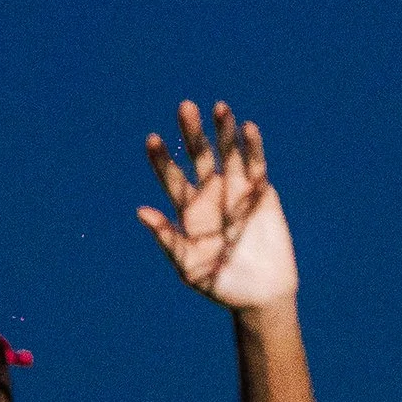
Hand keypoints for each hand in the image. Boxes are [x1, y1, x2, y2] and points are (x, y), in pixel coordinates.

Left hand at [139, 101, 299, 310]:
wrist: (260, 294)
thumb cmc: (219, 283)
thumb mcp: (189, 265)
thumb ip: (167, 238)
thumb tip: (140, 211)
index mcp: (188, 210)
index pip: (171, 177)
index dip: (161, 159)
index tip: (152, 139)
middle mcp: (211, 194)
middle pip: (199, 156)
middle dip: (192, 133)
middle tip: (185, 107)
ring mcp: (237, 190)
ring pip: (227, 153)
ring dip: (223, 131)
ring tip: (219, 107)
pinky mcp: (262, 192)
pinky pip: (256, 165)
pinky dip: (252, 147)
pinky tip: (247, 128)